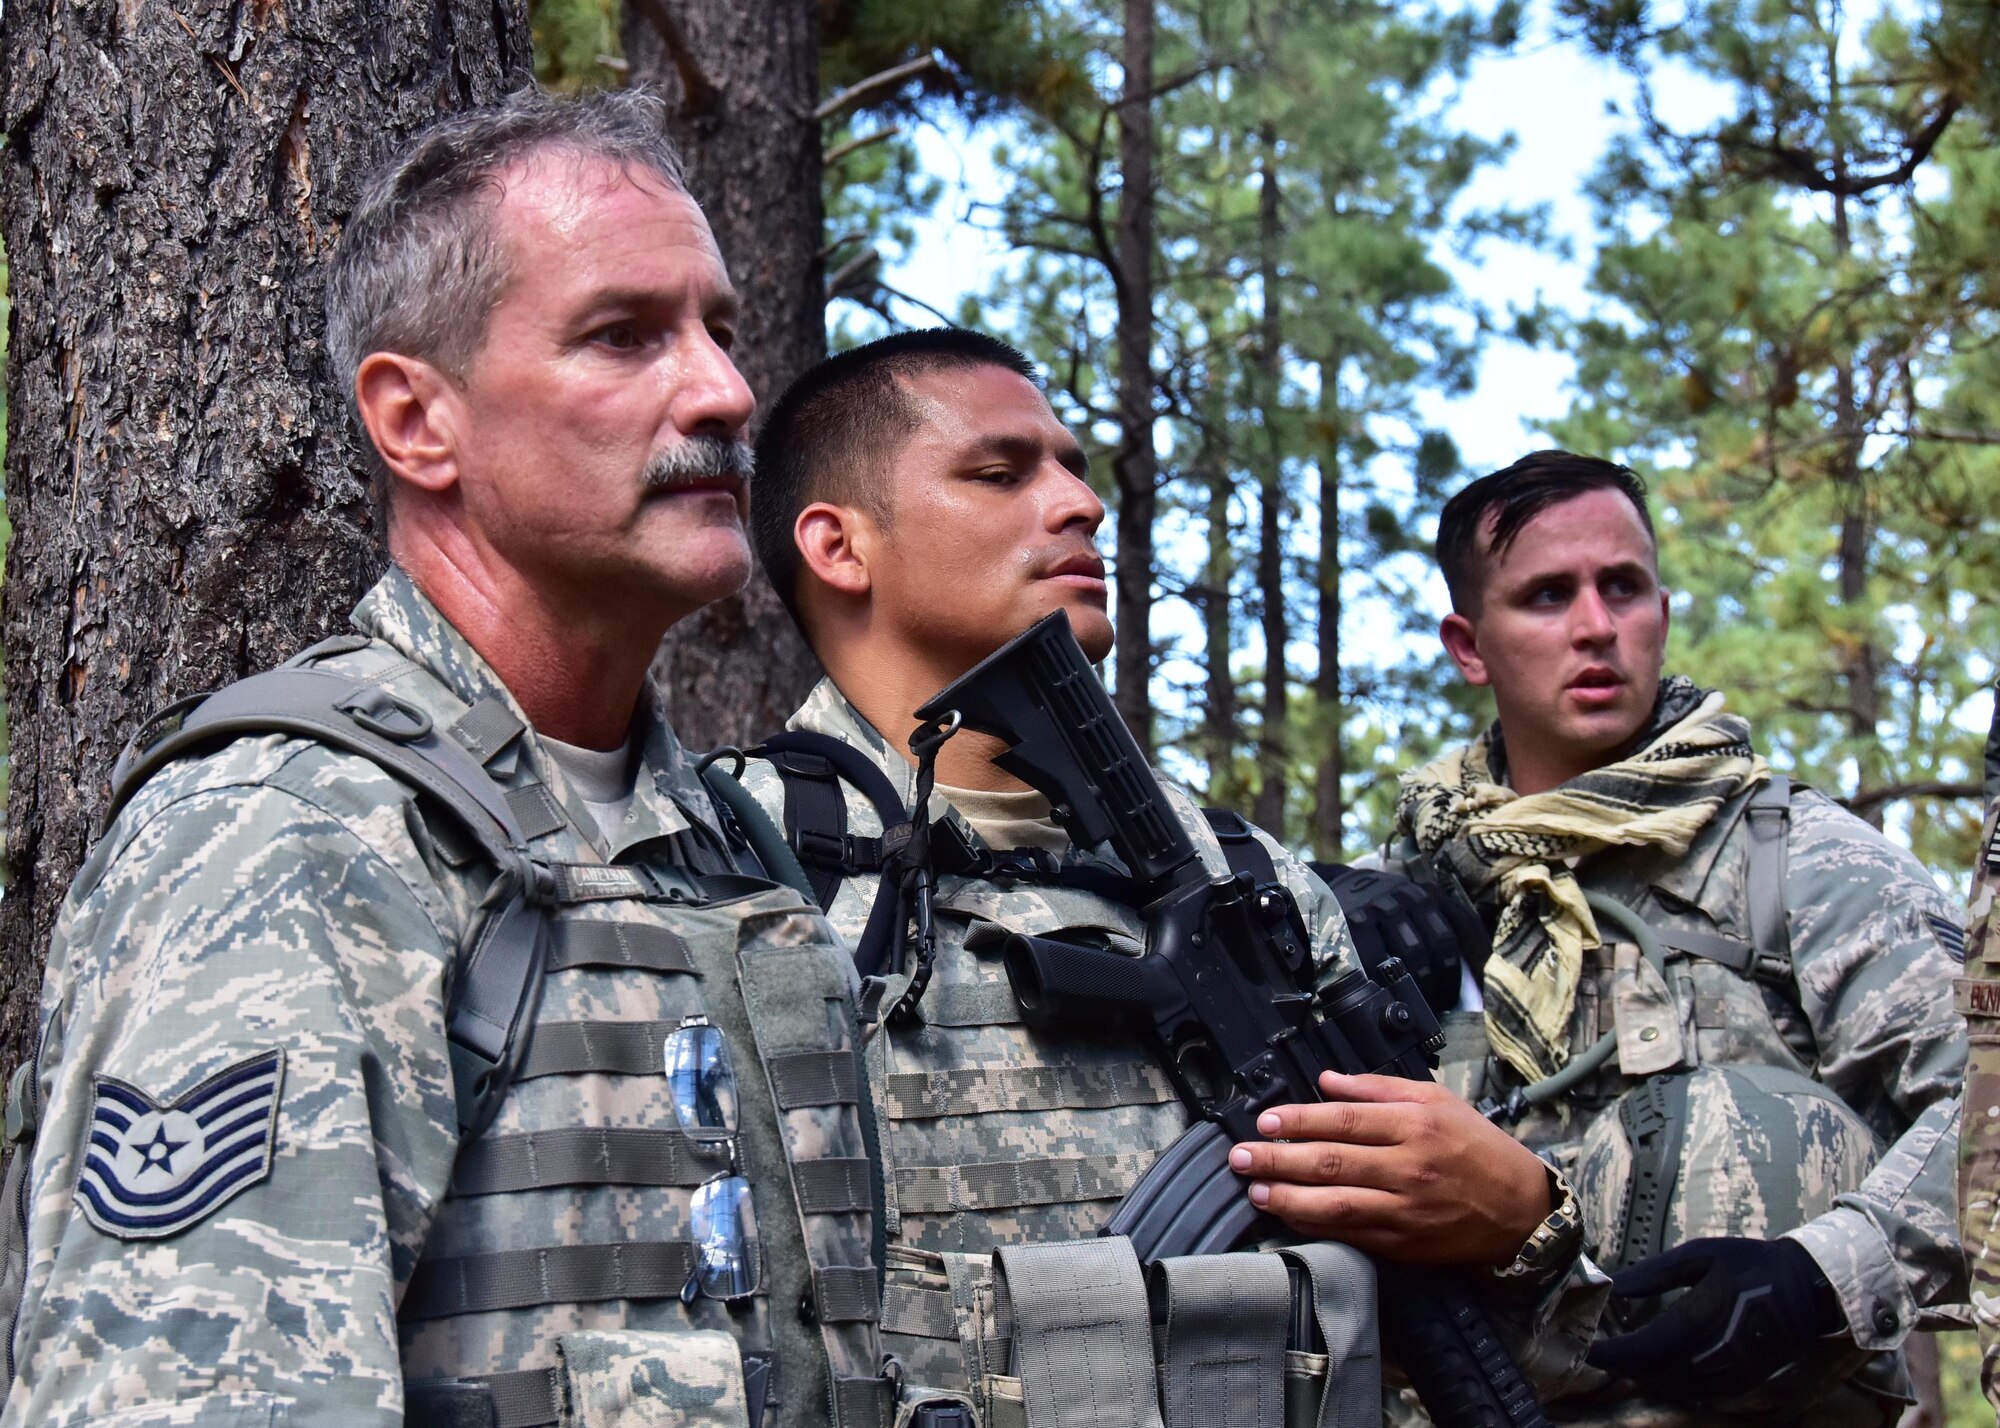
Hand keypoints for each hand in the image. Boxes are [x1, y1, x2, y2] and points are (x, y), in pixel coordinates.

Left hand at [1228, 1071, 1553, 1265]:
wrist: (1519, 1208)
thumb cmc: (1476, 1147)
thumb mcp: (1436, 1100)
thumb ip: (1378, 1088)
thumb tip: (1327, 1081)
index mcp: (1415, 1125)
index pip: (1344, 1121)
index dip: (1300, 1121)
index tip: (1266, 1120)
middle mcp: (1408, 1167)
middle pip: (1331, 1162)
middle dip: (1278, 1159)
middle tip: (1240, 1156)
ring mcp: (1404, 1209)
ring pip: (1335, 1204)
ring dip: (1287, 1197)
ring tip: (1254, 1188)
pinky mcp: (1402, 1242)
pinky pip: (1349, 1233)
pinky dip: (1314, 1224)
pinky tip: (1287, 1214)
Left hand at [1586, 1237, 1844, 1399]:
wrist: (1809, 1289)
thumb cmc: (1752, 1266)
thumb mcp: (1700, 1256)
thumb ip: (1655, 1273)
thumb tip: (1615, 1284)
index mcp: (1699, 1323)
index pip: (1643, 1349)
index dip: (1611, 1353)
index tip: (1586, 1347)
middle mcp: (1712, 1357)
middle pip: (1653, 1373)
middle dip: (1622, 1364)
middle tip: (1597, 1350)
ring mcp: (1730, 1375)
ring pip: (1673, 1386)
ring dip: (1644, 1374)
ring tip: (1622, 1356)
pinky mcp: (1742, 1382)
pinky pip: (1696, 1391)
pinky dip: (1671, 1381)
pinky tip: (1659, 1365)